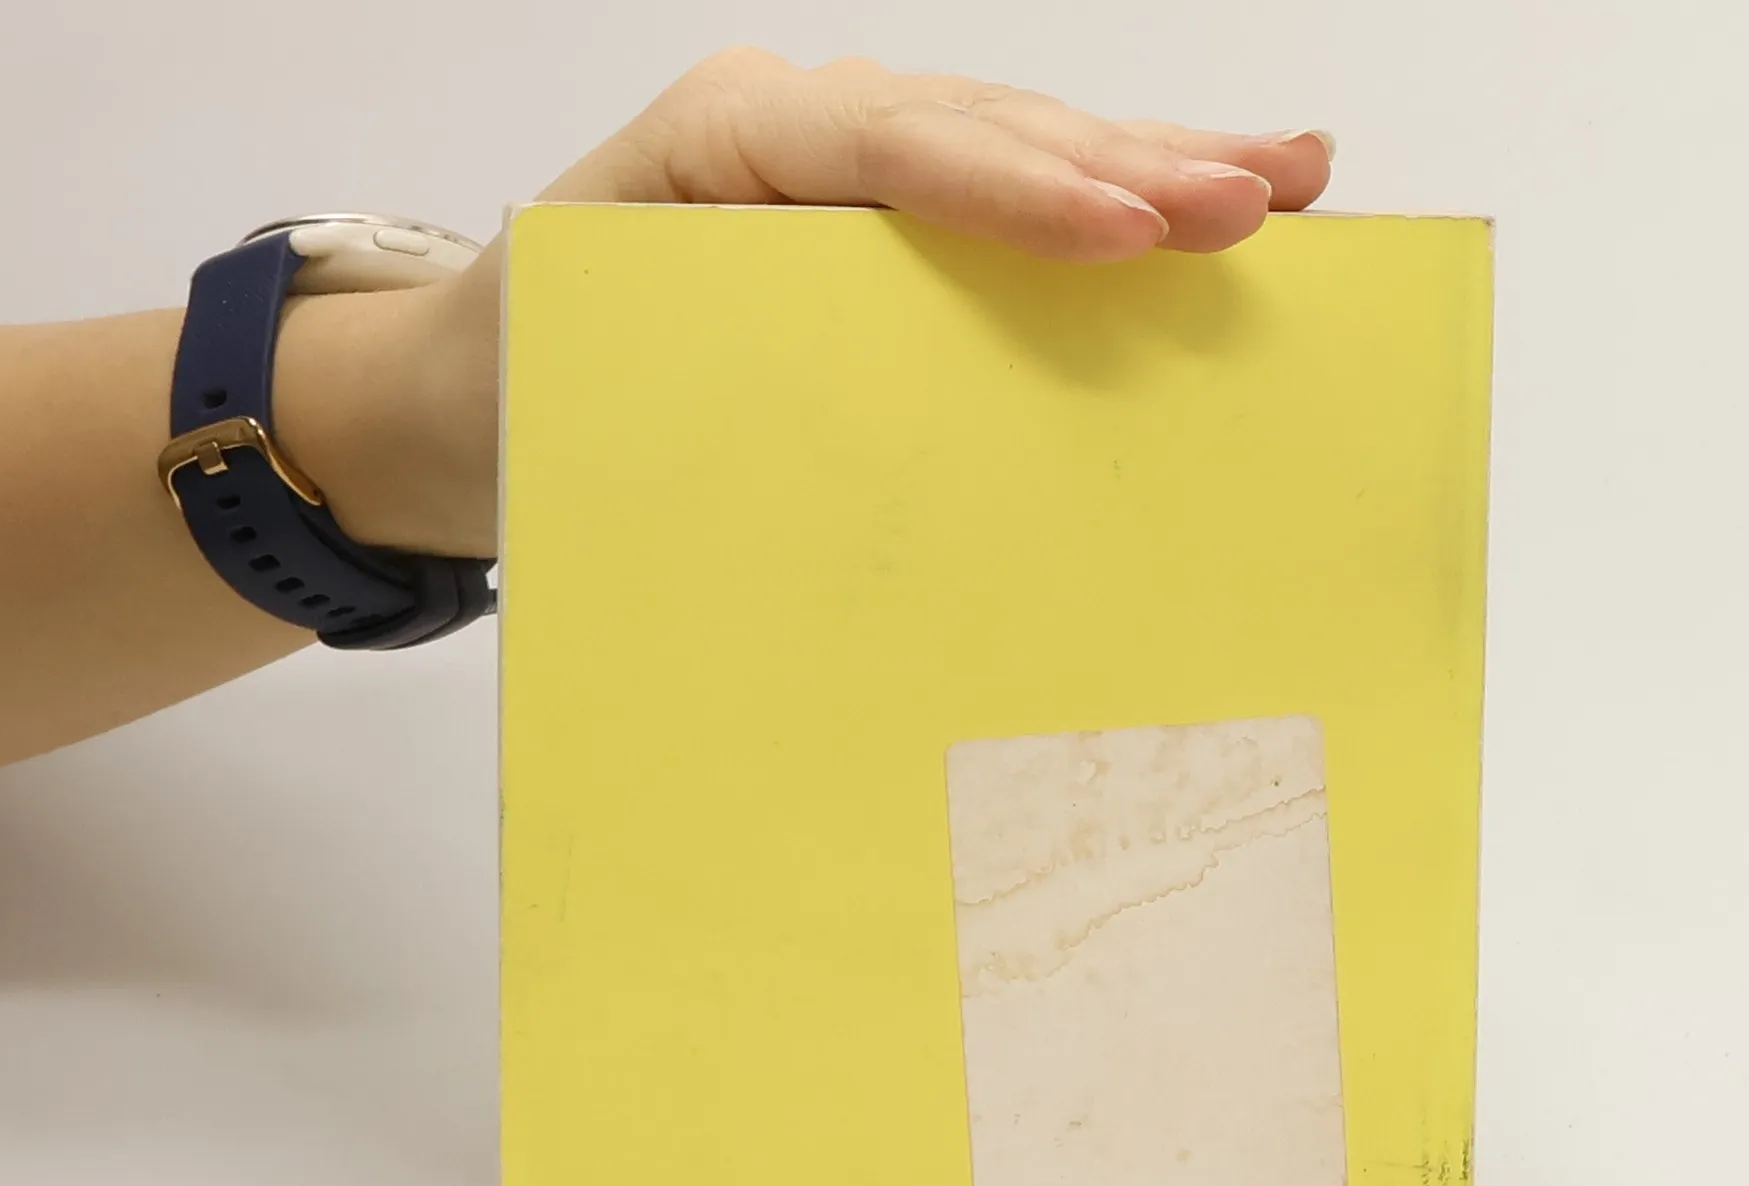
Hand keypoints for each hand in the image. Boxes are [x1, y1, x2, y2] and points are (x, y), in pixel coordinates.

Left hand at [279, 51, 1334, 558]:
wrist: (461, 394)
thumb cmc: (523, 393)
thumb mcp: (594, 392)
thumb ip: (716, 402)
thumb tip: (862, 496)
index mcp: (714, 148)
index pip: (881, 148)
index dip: (1008, 187)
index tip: (1121, 230)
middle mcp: (791, 133)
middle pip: (978, 126)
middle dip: (1118, 163)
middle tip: (1250, 202)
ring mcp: (840, 169)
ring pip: (1012, 145)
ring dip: (1150, 162)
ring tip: (1287, 180)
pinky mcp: (872, 224)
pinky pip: (998, 202)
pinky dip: (1102, 202)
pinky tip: (1204, 199)